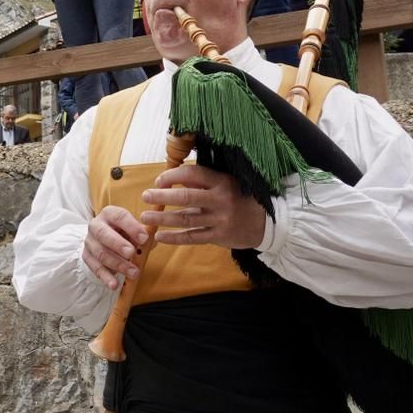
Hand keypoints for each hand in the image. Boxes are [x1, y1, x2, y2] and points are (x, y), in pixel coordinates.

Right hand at [82, 206, 148, 290]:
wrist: (102, 239)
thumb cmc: (124, 233)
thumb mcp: (133, 229)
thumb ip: (143, 235)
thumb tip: (151, 241)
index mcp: (110, 214)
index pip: (119, 216)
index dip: (132, 227)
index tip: (144, 238)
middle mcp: (96, 225)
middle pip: (104, 234)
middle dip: (118, 244)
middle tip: (131, 253)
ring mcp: (89, 241)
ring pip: (101, 253)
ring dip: (117, 264)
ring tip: (133, 273)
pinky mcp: (87, 256)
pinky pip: (95, 268)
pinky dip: (106, 277)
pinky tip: (114, 285)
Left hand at [139, 165, 265, 248]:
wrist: (268, 223)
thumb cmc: (241, 199)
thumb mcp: (227, 183)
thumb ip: (202, 181)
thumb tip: (171, 177)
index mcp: (222, 181)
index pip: (193, 173)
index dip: (173, 176)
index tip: (158, 180)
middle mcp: (221, 199)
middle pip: (186, 196)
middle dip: (162, 197)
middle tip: (145, 196)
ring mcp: (220, 220)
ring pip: (186, 219)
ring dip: (163, 219)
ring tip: (145, 218)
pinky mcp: (220, 237)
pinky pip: (193, 237)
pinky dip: (175, 238)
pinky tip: (160, 236)